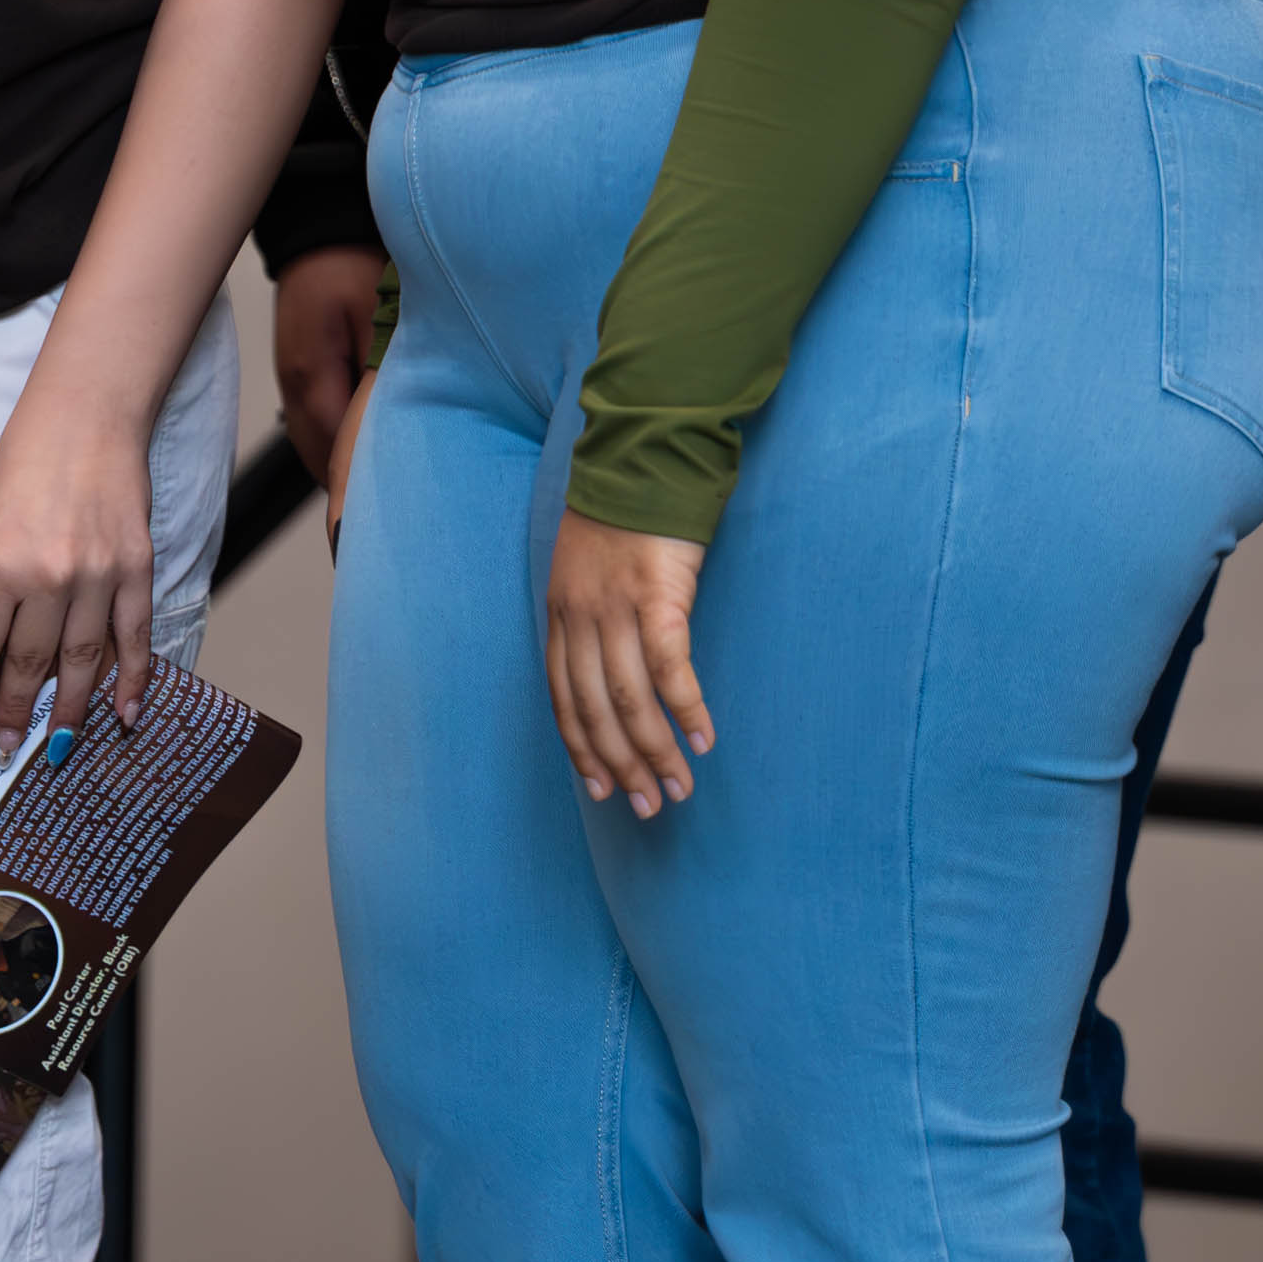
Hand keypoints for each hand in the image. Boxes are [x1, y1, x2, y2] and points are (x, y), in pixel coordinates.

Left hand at [0, 385, 161, 756]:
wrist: (89, 412)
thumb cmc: (27, 458)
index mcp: (1, 562)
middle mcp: (51, 577)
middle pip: (29, 664)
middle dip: (14, 712)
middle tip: (7, 748)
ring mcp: (100, 575)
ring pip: (82, 662)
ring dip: (68, 710)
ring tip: (56, 747)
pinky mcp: (137, 567)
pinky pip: (134, 636)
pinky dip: (131, 680)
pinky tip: (125, 715)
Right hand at [274, 251, 389, 525]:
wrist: (318, 229)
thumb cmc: (349, 264)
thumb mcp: (377, 315)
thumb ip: (385, 372)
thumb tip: (402, 421)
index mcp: (310, 380)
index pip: (333, 457)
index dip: (360, 489)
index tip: (394, 511)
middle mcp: (295, 390)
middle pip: (322, 462)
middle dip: (355, 483)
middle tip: (403, 503)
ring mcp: (294, 383)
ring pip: (319, 446)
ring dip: (348, 462)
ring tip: (394, 478)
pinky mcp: (302, 374)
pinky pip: (320, 424)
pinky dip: (344, 437)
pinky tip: (375, 439)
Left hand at [543, 513, 712, 814]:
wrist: (644, 454)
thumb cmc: (625, 511)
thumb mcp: (586, 565)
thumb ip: (591, 613)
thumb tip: (611, 663)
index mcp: (560, 611)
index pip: (562, 698)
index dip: (581, 749)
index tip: (601, 789)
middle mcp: (580, 615)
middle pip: (594, 710)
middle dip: (621, 766)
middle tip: (648, 807)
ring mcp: (615, 606)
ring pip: (630, 699)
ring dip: (655, 752)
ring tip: (679, 788)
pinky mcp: (657, 594)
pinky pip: (670, 667)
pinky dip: (685, 709)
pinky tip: (703, 740)